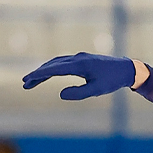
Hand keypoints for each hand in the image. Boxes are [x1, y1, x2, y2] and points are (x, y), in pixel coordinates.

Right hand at [22, 52, 136, 99]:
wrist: (127, 69)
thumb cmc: (113, 81)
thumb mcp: (97, 90)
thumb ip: (79, 93)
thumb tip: (60, 95)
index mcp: (80, 65)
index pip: (55, 69)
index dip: (40, 74)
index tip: (28, 79)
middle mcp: (77, 58)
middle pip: (52, 65)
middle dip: (38, 74)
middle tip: (25, 84)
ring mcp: (80, 57)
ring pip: (56, 63)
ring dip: (44, 71)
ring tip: (33, 81)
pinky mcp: (82, 59)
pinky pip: (63, 63)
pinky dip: (53, 68)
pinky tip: (48, 74)